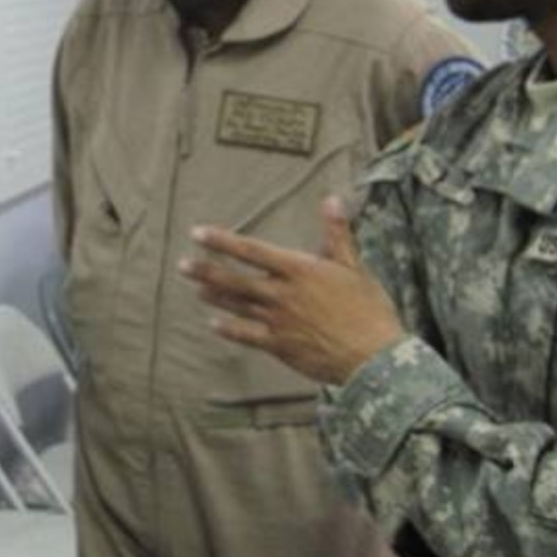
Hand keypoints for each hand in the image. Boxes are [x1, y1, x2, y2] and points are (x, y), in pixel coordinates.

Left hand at [177, 195, 404, 385]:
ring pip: (238, 306)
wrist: (374, 356)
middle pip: (236, 280)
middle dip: (206, 271)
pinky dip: (230, 329)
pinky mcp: (280, 346)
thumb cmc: (369, 309)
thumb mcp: (354, 266)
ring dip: (215, 297)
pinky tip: (215, 325)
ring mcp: (278, 321)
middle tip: (182, 265)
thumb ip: (337, 233)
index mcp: (299, 270)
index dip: (222, 241)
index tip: (198, 234)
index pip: (252, 251)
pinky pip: (247, 336)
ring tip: (197, 289)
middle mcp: (283, 294)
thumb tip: (332, 199)